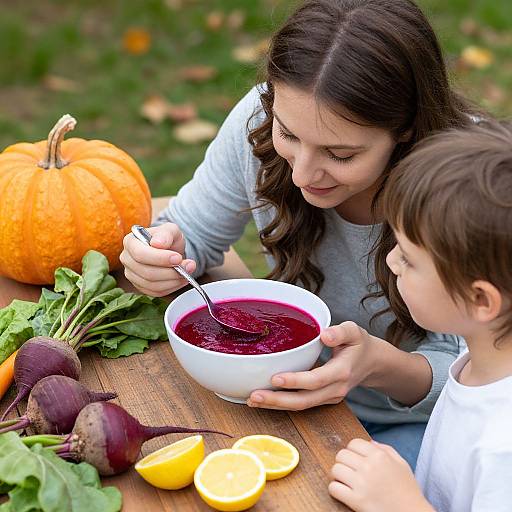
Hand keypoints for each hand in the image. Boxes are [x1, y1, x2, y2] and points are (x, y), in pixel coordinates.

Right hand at [120, 222, 196, 296]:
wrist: (169, 250)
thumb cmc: (167, 238)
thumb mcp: (170, 230)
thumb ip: (166, 234)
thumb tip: (158, 243)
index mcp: (130, 242)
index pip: (140, 254)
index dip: (160, 258)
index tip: (178, 258)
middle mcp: (127, 259)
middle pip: (146, 272)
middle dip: (170, 272)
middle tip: (189, 266)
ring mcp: (132, 275)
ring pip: (152, 285)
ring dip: (173, 280)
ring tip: (187, 272)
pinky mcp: (141, 287)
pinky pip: (156, 292)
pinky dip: (172, 287)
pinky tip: (181, 279)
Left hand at [247, 321, 378, 409]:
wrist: (373, 363)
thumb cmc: (359, 344)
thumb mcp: (354, 332)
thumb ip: (340, 332)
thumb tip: (324, 334)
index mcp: (342, 371)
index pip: (316, 380)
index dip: (296, 381)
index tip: (275, 378)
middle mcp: (336, 389)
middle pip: (305, 400)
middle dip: (278, 400)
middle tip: (253, 396)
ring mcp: (330, 397)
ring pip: (301, 406)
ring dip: (276, 405)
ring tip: (252, 400)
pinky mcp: (323, 399)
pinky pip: (302, 404)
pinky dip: (282, 403)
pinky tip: (264, 399)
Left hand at [329, 439, 432, 511]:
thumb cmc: (408, 490)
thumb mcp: (401, 464)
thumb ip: (386, 449)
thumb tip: (369, 442)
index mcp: (380, 456)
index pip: (353, 443)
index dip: (353, 450)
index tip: (356, 459)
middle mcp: (369, 467)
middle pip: (341, 455)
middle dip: (344, 462)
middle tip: (350, 470)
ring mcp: (361, 484)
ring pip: (335, 469)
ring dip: (339, 475)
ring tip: (347, 481)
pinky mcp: (356, 500)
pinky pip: (334, 488)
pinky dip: (336, 490)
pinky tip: (344, 492)